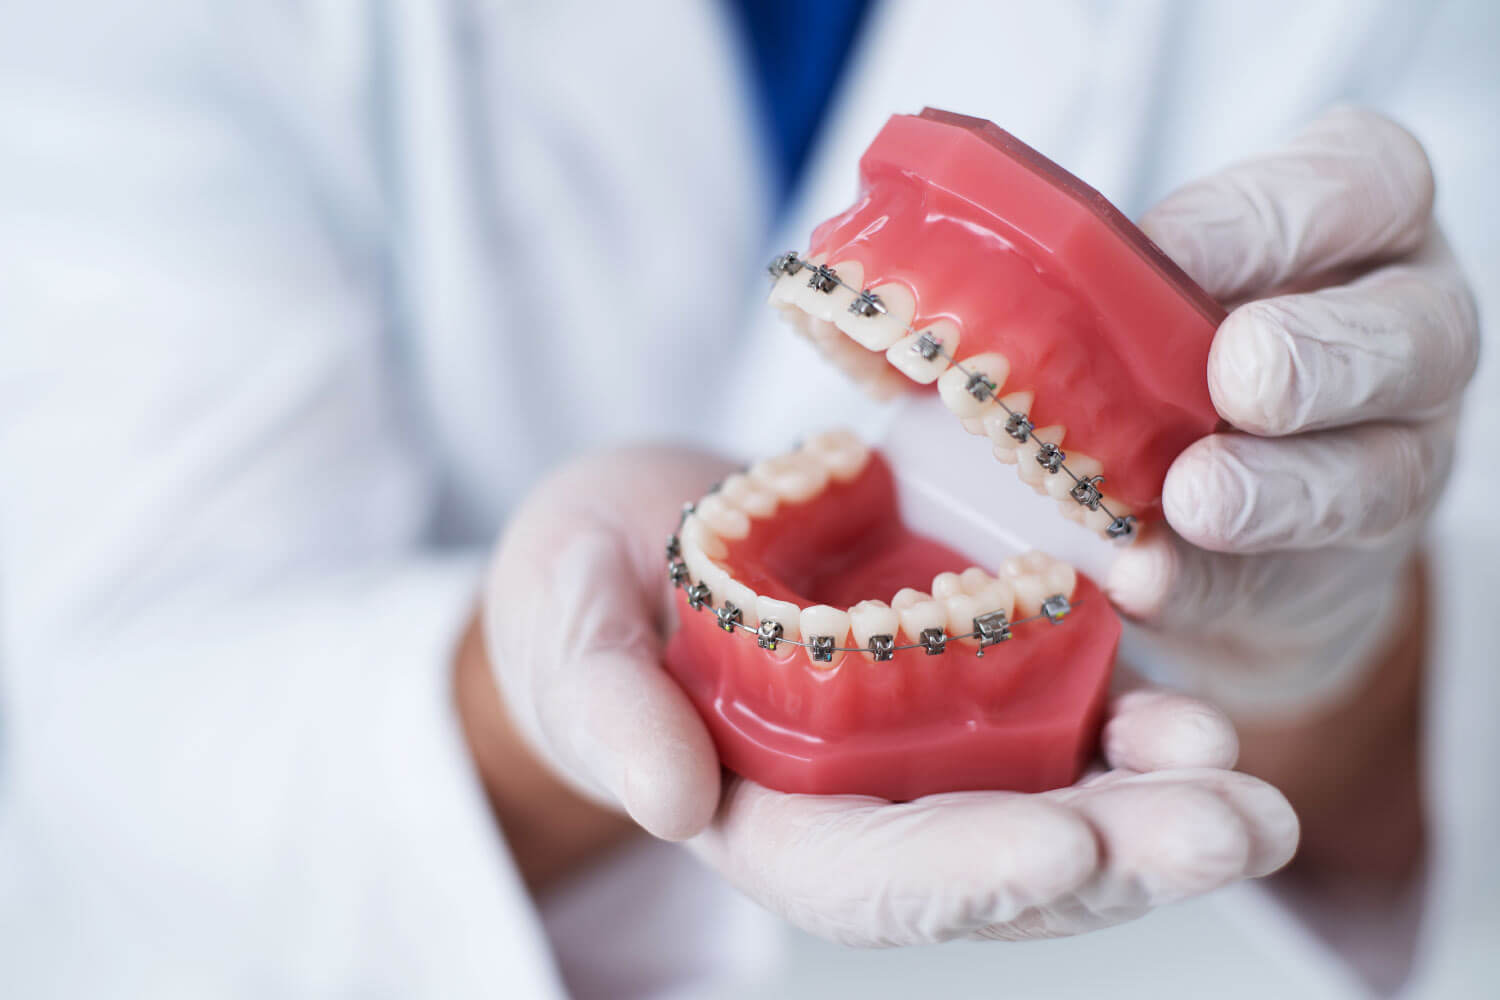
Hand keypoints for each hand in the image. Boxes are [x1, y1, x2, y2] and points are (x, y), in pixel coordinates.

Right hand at [484, 447, 1296, 944]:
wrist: (636, 533)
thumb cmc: (579, 586)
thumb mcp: (564, 624)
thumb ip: (602, 704)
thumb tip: (668, 803)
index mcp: (756, 814)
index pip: (864, 875)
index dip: (962, 867)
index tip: (1067, 843)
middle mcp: (855, 803)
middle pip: (991, 861)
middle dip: (1114, 859)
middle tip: (1237, 831)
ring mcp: (916, 744)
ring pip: (1047, 802)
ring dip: (1155, 809)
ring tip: (1251, 793)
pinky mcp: (959, 673)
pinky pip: (1056, 716)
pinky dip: (1130, 729)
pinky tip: (1202, 721)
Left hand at [1118, 107, 1478, 714]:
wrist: (1214, 510)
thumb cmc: (1163, 352)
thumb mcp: (1137, 293)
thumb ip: (1091, 286)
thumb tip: (936, 301)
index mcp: (1354, 225)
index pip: (1362, 182)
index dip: (1273, 216)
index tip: (1168, 252)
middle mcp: (1400, 332)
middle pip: (1416, 329)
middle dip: (1321, 355)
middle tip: (1235, 377)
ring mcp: (1392, 456)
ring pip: (1387, 469)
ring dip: (1281, 489)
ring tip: (1192, 500)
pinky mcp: (1343, 570)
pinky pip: (1298, 580)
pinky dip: (1216, 583)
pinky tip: (1148, 581)